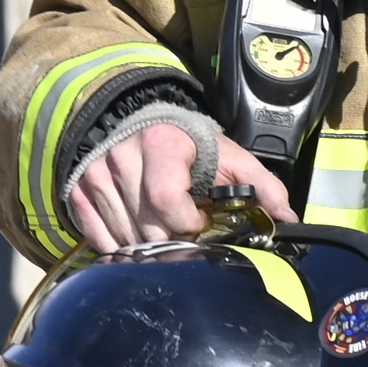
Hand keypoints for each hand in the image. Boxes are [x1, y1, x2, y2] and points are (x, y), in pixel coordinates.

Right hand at [66, 122, 296, 253]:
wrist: (132, 116)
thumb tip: (288, 222)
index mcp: (161, 146)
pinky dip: (119, 250)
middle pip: (148, 229)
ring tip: (163, 235)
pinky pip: (99, 239)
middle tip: (185, 236)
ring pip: (124, 239)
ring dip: (148, 249)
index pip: (167, 200)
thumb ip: (261, 185)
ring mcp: (96, 177)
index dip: (188, 223)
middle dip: (172, 242)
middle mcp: (122, 159)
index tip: (200, 223)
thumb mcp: (227, 154)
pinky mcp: (79, 192)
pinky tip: (137, 241)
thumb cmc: (186, 141)